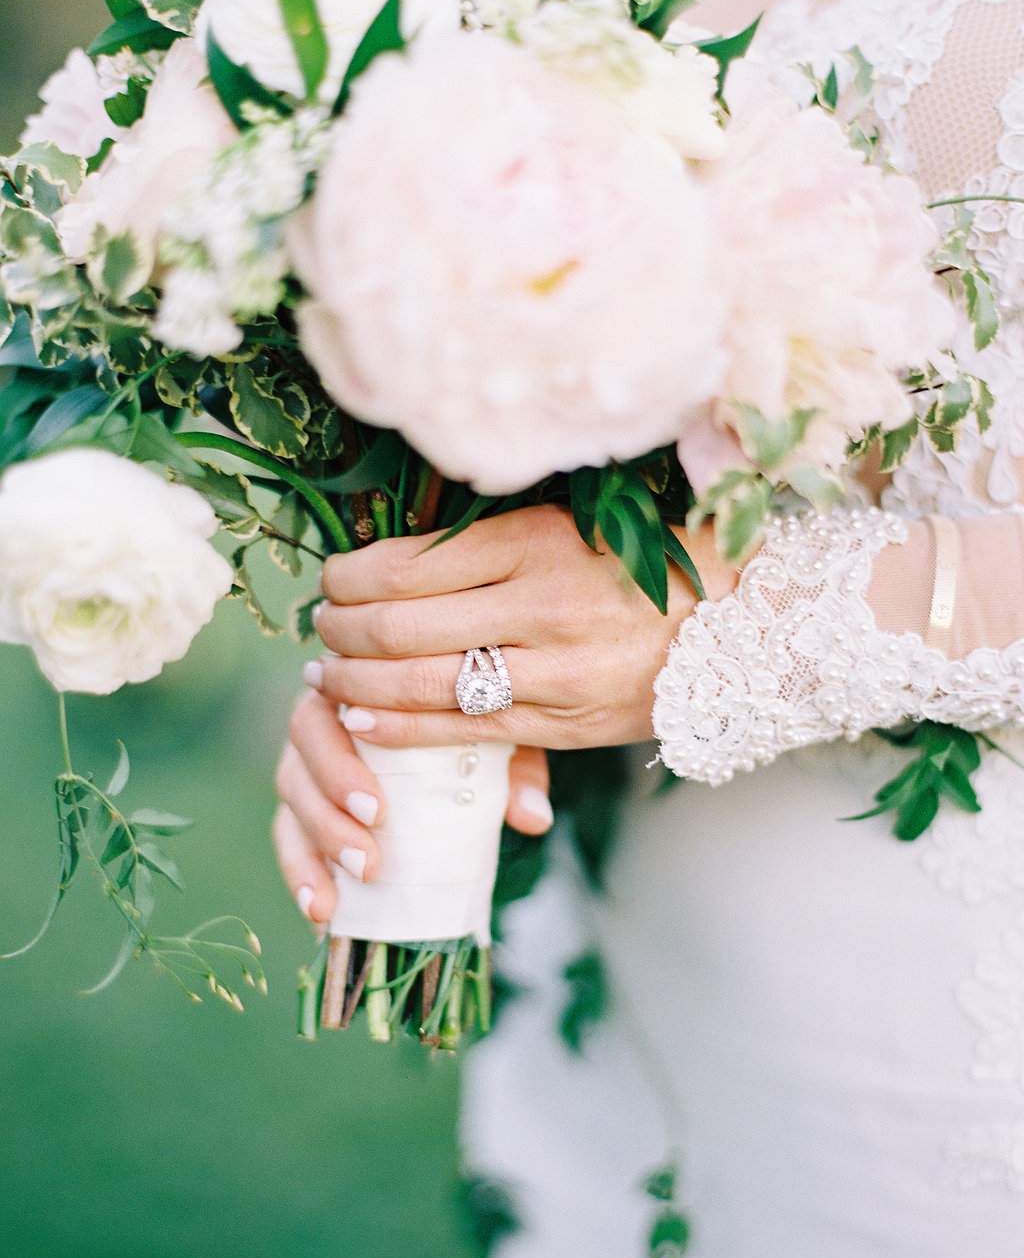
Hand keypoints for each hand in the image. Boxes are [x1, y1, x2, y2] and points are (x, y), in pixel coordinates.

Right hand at [272, 690, 552, 923]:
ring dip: (314, 848)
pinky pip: (288, 836)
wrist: (465, 719)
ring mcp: (309, 758)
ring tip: (341, 896)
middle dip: (329, 815)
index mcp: (363, 684)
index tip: (377, 813)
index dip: (343, 765)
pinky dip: (301, 874)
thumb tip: (534, 818)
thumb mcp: (499, 735)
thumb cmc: (474, 719)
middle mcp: (327, 715)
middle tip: (368, 861)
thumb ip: (515, 767)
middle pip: (301, 754)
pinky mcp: (302, 801)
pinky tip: (321, 913)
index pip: (330, 711)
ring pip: (291, 796)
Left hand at [307, 505, 739, 749]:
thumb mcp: (575, 526)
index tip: (332, 580)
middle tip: (323, 627)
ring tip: (330, 674)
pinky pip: (464, 731)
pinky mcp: (564, 724)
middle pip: (400, 624)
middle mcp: (541, 604)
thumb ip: (492, 542)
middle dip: (342, 630)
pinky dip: (400, 727)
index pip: (409, 562)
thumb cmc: (651, 563)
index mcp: (539, 541)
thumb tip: (397, 560)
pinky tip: (363, 721)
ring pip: (422, 683)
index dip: (350, 576)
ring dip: (358, 682)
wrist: (747, 625)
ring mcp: (553, 671)